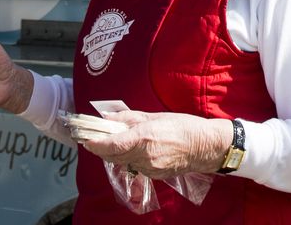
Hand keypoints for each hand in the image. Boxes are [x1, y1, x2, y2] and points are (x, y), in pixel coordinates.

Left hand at [82, 110, 232, 178]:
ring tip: (118, 140)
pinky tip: (136, 149)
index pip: (111, 144)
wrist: (205, 147)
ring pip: (123, 162)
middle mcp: (144, 155)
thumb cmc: (184, 126)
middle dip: (103, 148)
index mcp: (144, 137)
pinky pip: (135, 166)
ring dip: (116, 153)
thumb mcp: (155, 116)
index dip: (95, 143)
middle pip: (113, 155)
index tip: (85, 139)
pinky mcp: (155, 175)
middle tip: (96, 137)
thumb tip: (110, 118)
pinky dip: (130, 158)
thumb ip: (130, 118)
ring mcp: (149, 168)